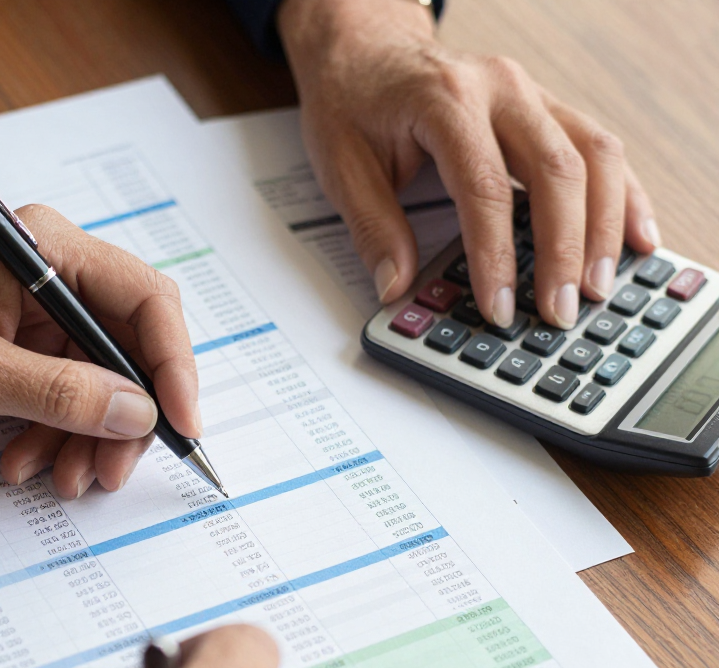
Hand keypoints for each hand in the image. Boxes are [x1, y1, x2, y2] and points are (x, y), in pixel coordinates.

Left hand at [0, 206, 198, 497]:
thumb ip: (65, 393)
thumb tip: (140, 414)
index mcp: (46, 251)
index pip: (147, 303)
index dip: (175, 368)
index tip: (183, 426)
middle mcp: (49, 275)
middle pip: (127, 349)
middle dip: (124, 417)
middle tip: (111, 471)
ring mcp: (33, 313)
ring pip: (97, 382)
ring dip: (86, 436)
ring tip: (62, 478)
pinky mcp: (15, 347)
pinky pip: (60, 395)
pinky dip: (53, 433)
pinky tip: (25, 462)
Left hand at [277, 0, 659, 328]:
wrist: (366, 47)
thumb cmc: (353, 99)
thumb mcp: (341, 166)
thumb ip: (372, 227)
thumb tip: (396, 287)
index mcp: (447, 101)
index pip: (485, 189)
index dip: (497, 256)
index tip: (500, 307)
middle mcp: (501, 89)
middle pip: (558, 171)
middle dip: (565, 250)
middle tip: (560, 310)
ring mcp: (532, 94)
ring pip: (595, 155)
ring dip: (606, 226)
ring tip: (599, 286)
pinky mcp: (545, 109)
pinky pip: (599, 149)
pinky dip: (624, 195)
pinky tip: (637, 237)